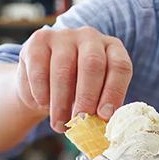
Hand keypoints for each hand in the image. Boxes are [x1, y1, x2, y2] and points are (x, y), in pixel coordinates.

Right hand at [17, 27, 132, 132]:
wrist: (47, 77)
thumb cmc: (78, 89)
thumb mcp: (96, 94)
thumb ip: (102, 106)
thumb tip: (103, 124)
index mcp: (113, 48)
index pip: (119, 66)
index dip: (113, 92)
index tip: (104, 116)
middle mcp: (90, 37)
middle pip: (92, 64)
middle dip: (87, 97)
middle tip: (80, 121)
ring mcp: (64, 35)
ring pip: (63, 70)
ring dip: (61, 102)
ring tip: (60, 124)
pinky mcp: (39, 40)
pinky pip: (39, 70)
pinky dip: (41, 93)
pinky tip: (43, 104)